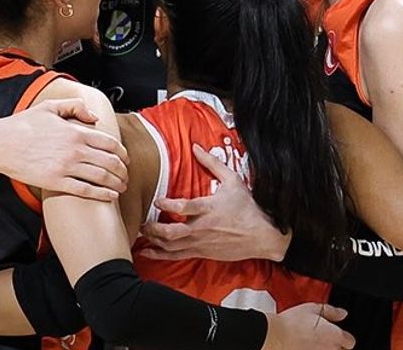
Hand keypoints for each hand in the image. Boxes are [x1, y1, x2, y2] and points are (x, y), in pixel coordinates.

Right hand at [0, 98, 128, 200]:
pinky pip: (85, 190)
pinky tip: (110, 196)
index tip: (126, 158)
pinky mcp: (56, 182)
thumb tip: (94, 117)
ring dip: (116, 183)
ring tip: (122, 187)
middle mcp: (74, 150)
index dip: (122, 152)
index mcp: (76, 131)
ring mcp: (66, 167)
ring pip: (101, 177)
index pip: (109, 143)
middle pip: (110, 162)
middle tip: (127, 175)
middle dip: (123, 170)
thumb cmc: (23, 125)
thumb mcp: (50, 107)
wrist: (1, 144)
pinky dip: (102, 194)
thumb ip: (75, 107)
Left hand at [137, 144, 288, 261]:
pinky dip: (160, 255)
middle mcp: (202, 228)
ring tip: (140, 235)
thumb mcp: (233, 180)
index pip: (184, 208)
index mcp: (209, 208)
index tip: (156, 201)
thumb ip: (212, 163)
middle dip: (152, 228)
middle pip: (171, 232)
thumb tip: (196, 147)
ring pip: (171, 246)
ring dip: (153, 241)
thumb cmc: (248, 208)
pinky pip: (176, 256)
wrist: (262, 235)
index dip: (167, 205)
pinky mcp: (201, 252)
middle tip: (142, 222)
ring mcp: (200, 243)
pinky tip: (147, 253)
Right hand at [265, 303, 354, 349]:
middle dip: (334, 345)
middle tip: (322, 339)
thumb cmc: (291, 323)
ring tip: (312, 344)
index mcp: (335, 336)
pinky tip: (305, 347)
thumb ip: (331, 311)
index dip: (343, 337)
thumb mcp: (312, 308)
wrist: (274, 337)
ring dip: (323, 349)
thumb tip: (342, 313)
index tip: (336, 334)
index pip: (350, 342)